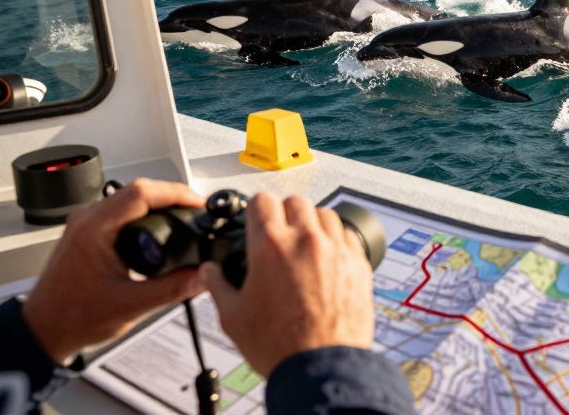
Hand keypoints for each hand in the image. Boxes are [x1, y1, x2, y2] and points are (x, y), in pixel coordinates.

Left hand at [22, 179, 206, 362]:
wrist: (42, 331)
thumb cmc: (72, 318)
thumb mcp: (130, 306)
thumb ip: (171, 290)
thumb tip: (200, 276)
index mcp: (94, 230)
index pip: (141, 193)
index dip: (175, 193)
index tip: (196, 203)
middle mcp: (86, 221)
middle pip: (137, 189)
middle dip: (172, 196)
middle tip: (195, 210)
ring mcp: (84, 225)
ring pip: (128, 197)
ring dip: (157, 203)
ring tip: (182, 216)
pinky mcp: (86, 233)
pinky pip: (120, 210)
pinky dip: (144, 213)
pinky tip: (158, 227)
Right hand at [200, 192, 374, 376]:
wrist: (321, 367)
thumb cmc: (280, 345)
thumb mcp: (233, 316)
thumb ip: (217, 285)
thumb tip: (209, 271)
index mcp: (271, 247)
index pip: (262, 201)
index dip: (256, 209)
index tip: (256, 220)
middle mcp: (306, 241)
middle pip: (296, 201)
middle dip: (284, 213)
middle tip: (279, 234)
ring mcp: (336, 250)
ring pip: (326, 214)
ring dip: (313, 224)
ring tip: (304, 246)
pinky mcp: (359, 264)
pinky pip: (348, 236)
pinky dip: (337, 242)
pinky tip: (328, 260)